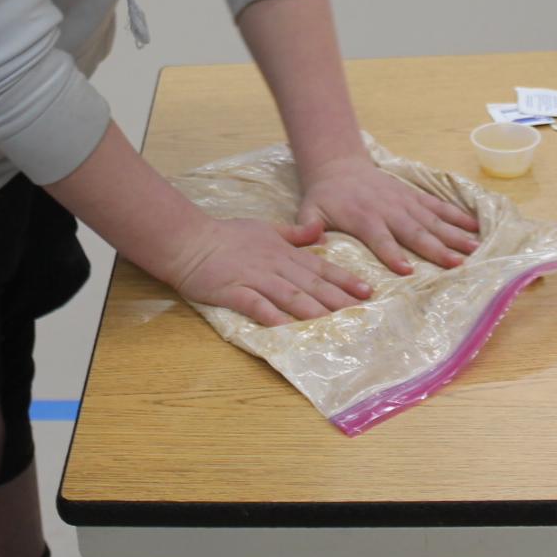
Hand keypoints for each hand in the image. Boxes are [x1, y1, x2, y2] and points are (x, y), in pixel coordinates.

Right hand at [159, 214, 372, 326]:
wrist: (190, 240)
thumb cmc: (228, 235)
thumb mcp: (266, 227)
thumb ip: (295, 234)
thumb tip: (321, 232)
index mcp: (283, 252)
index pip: (320, 267)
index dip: (344, 279)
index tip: (367, 291)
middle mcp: (274, 265)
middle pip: (311, 284)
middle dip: (338, 299)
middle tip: (361, 313)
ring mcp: (254, 278)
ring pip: (289, 295)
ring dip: (313, 310)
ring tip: (334, 323)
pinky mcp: (233, 291)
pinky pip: (256, 305)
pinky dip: (273, 316)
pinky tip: (288, 329)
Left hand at [296, 156, 479, 273]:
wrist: (339, 167)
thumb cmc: (325, 197)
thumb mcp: (309, 209)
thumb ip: (308, 225)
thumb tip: (312, 238)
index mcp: (364, 219)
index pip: (380, 239)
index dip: (392, 254)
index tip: (407, 270)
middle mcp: (388, 210)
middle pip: (414, 232)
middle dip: (435, 248)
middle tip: (456, 263)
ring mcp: (404, 202)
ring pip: (432, 219)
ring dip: (453, 234)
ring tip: (474, 249)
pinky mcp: (413, 196)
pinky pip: (437, 205)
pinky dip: (456, 215)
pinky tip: (474, 226)